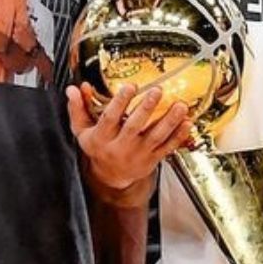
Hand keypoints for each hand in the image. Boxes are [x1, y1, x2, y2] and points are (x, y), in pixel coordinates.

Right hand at [67, 83, 192, 201]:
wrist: (110, 177)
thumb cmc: (98, 147)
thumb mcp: (82, 130)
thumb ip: (78, 108)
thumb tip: (75, 88)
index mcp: (102, 137)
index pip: (110, 118)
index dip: (120, 102)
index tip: (130, 86)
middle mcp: (120, 146)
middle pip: (134, 126)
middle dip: (146, 108)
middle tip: (157, 91)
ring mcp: (138, 154)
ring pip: (156, 137)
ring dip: (169, 121)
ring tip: (180, 105)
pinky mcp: (152, 159)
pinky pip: (168, 147)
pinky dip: (179, 135)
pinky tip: (187, 122)